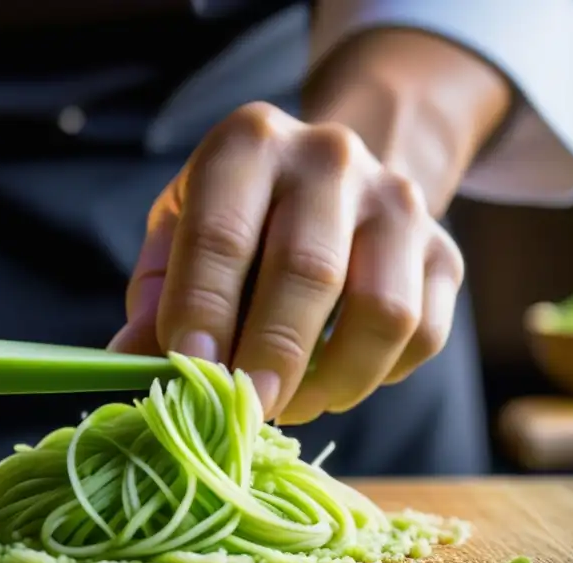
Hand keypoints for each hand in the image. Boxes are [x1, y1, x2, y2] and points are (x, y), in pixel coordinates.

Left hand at [110, 102, 463, 423]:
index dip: (203, 310)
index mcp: (249, 142)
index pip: (222, 233)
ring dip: (332, 379)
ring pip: (383, 311)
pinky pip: (423, 335)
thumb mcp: (179, 230)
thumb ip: (157, 293)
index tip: (191, 373)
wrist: (330, 174)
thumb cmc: (236, 213)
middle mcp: (331, 159)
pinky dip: (378, 377)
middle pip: (309, 272)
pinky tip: (333, 382)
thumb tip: (127, 365)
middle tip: (245, 410)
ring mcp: (399, 202)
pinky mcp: (444, 250)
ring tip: (289, 403)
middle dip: (271, 356)